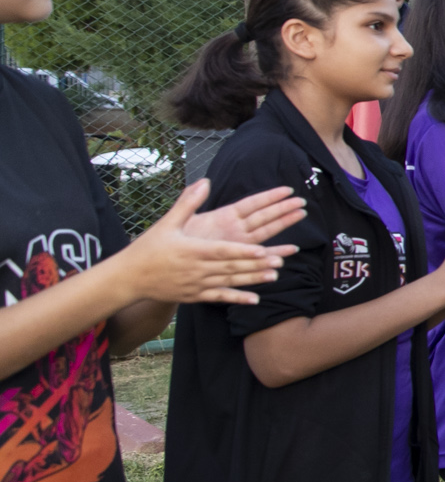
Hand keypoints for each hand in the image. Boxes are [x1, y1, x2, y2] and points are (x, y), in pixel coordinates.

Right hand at [110, 181, 292, 305]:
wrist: (128, 278)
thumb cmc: (147, 249)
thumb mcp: (166, 224)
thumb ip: (187, 204)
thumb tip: (204, 182)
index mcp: (192, 250)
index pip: (222, 251)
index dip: (242, 252)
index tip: (261, 250)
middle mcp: (196, 269)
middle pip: (231, 266)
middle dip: (256, 264)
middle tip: (280, 260)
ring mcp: (196, 284)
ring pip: (229, 282)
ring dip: (253, 279)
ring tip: (274, 275)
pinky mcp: (194, 296)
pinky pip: (219, 297)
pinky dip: (237, 298)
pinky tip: (255, 299)